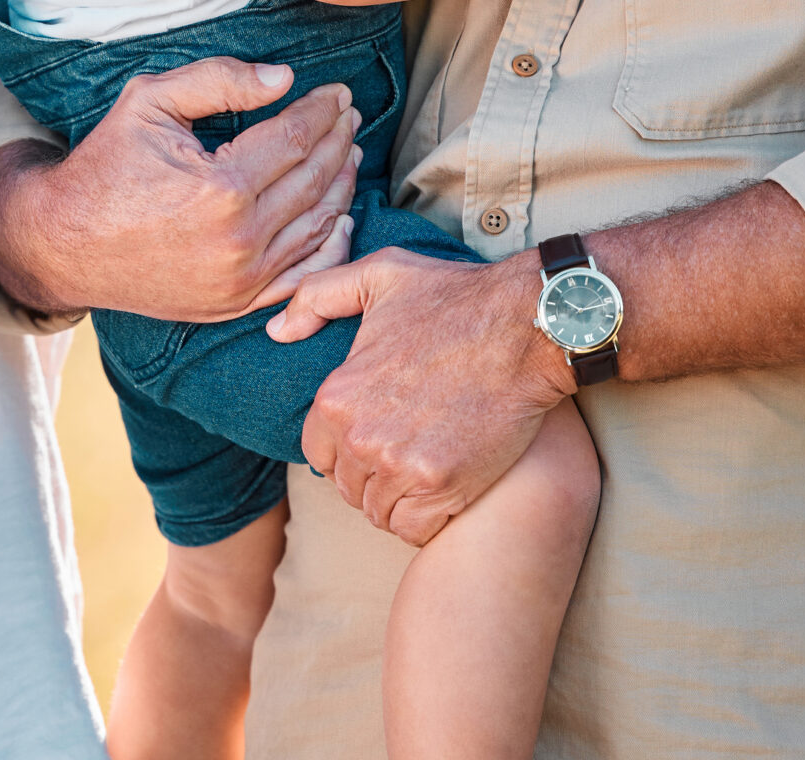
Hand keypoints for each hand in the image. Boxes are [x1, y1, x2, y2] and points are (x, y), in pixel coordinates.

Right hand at [0, 57, 360, 322]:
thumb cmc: (106, 165)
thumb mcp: (149, 102)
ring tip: (348, 152)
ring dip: (342, 185)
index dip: (323, 111)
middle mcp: (240, 239)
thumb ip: (218, 80)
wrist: (65, 242)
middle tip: (349, 115)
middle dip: (338, 141)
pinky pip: (304, 274)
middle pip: (315, 180)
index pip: (296, 139)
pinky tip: (342, 215)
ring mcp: (242, 279)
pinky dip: (332, 244)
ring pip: (319, 226)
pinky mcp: (237, 302)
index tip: (338, 92)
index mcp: (222, 186)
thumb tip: (284, 78)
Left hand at [266, 248, 571, 545]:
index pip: (316, 452)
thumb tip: (277, 331)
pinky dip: (424, 519)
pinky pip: (413, 529)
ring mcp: (401, 465)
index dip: (343, 448)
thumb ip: (316, 297)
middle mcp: (360, 436)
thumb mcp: (377, 276)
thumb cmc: (455, 298)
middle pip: (346, 486)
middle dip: (369, 476)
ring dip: (397, 500)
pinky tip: (441, 492)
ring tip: (423, 472)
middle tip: (404, 454)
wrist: (527, 326)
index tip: (373, 437)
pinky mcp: (444, 485)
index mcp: (336, 396)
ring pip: (378, 511)